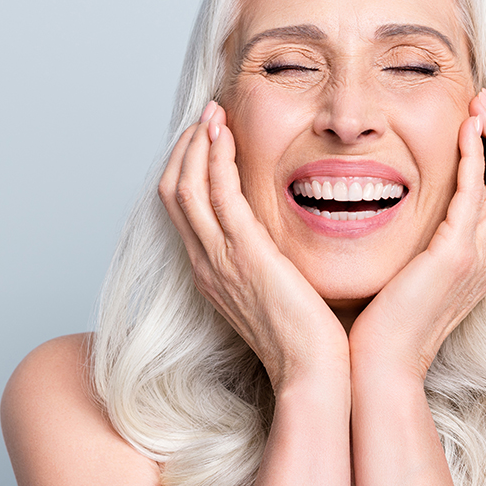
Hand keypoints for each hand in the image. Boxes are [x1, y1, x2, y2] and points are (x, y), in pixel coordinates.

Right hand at [158, 102, 348, 390]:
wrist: (311, 372)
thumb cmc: (304, 336)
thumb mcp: (274, 293)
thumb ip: (264, 262)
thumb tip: (274, 240)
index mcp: (212, 272)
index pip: (183, 210)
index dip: (188, 168)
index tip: (207, 139)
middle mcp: (206, 263)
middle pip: (174, 192)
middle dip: (186, 148)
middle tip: (206, 117)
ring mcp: (219, 260)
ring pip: (187, 187)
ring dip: (197, 144)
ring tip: (212, 114)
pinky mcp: (243, 255)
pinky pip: (217, 195)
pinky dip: (216, 160)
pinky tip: (225, 135)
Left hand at [348, 89, 485, 380]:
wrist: (382, 366)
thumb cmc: (390, 322)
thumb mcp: (417, 274)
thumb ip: (428, 244)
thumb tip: (416, 215)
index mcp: (485, 258)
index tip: (484, 118)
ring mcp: (479, 257)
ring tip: (481, 103)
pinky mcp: (456, 256)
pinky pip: (476, 194)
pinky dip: (475, 157)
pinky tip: (465, 130)